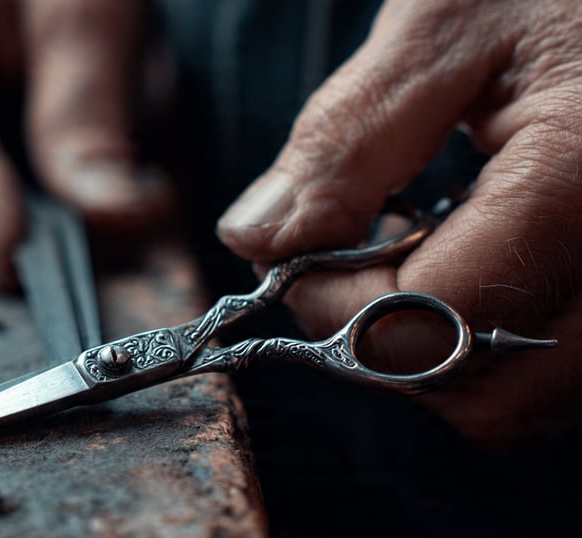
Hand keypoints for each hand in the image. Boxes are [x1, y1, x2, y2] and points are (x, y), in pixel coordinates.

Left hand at [217, 0, 581, 446]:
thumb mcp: (440, 28)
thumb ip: (344, 144)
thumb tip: (259, 239)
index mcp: (579, 182)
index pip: (427, 319)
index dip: (332, 304)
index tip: (292, 259)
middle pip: (487, 397)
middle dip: (386, 350)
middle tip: (345, 271)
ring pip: (526, 397)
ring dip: (439, 356)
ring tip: (408, 262)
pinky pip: (558, 366)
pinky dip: (490, 343)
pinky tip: (466, 265)